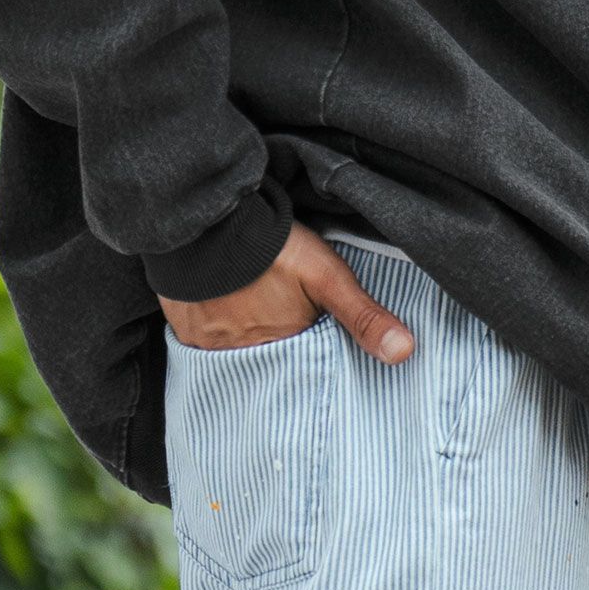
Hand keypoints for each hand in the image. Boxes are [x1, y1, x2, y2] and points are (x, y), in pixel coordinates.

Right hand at [159, 219, 414, 362]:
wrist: (208, 215)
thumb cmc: (271, 244)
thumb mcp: (327, 275)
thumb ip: (363, 315)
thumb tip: (404, 352)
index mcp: (277, 348)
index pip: (299, 374)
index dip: (308, 365)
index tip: (314, 356)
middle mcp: (238, 355)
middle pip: (265, 365)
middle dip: (278, 356)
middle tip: (282, 333)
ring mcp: (206, 342)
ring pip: (234, 355)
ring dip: (246, 344)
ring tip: (255, 321)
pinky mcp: (183, 325)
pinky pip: (203, 343)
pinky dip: (216, 333)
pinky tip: (226, 313)